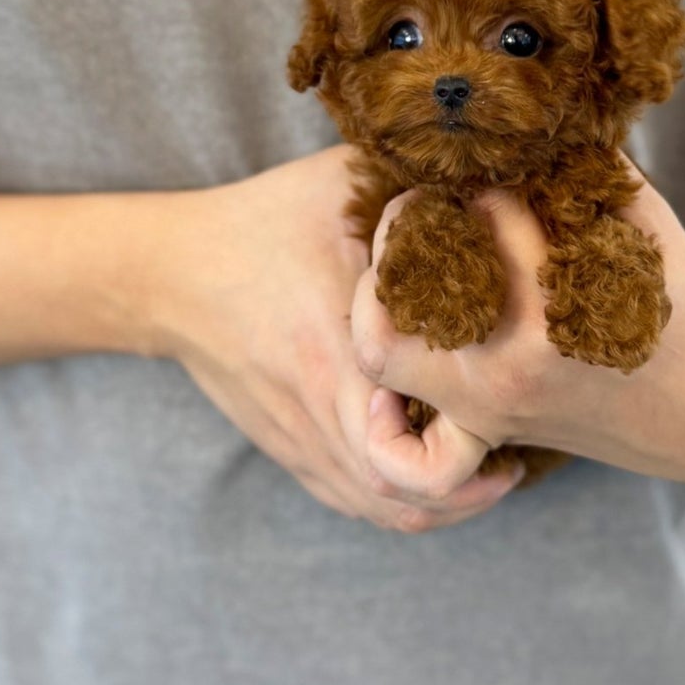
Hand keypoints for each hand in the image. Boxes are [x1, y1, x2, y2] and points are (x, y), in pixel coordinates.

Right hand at [146, 146, 524, 531]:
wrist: (172, 273)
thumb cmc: (263, 222)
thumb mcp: (339, 186)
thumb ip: (417, 185)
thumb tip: (494, 172)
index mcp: (331, 357)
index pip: (400, 455)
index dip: (458, 454)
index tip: (497, 419)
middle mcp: (313, 414)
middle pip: (400, 503)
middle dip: (467, 493)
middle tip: (512, 457)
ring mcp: (298, 440)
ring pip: (379, 512)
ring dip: (440, 505)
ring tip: (486, 470)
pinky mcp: (289, 447)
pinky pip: (352, 501)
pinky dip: (399, 502)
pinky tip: (434, 465)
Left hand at [350, 166, 684, 489]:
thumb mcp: (647, 226)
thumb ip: (584, 169)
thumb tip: (527, 118)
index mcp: (556, 312)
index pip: (484, 215)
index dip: (486, 180)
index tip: (497, 172)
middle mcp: (509, 369)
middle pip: (399, 285)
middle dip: (403, 227)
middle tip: (425, 203)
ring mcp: (486, 406)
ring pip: (377, 347)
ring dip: (381, 291)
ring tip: (410, 255)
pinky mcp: (480, 424)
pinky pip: (398, 388)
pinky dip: (395, 343)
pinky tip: (416, 305)